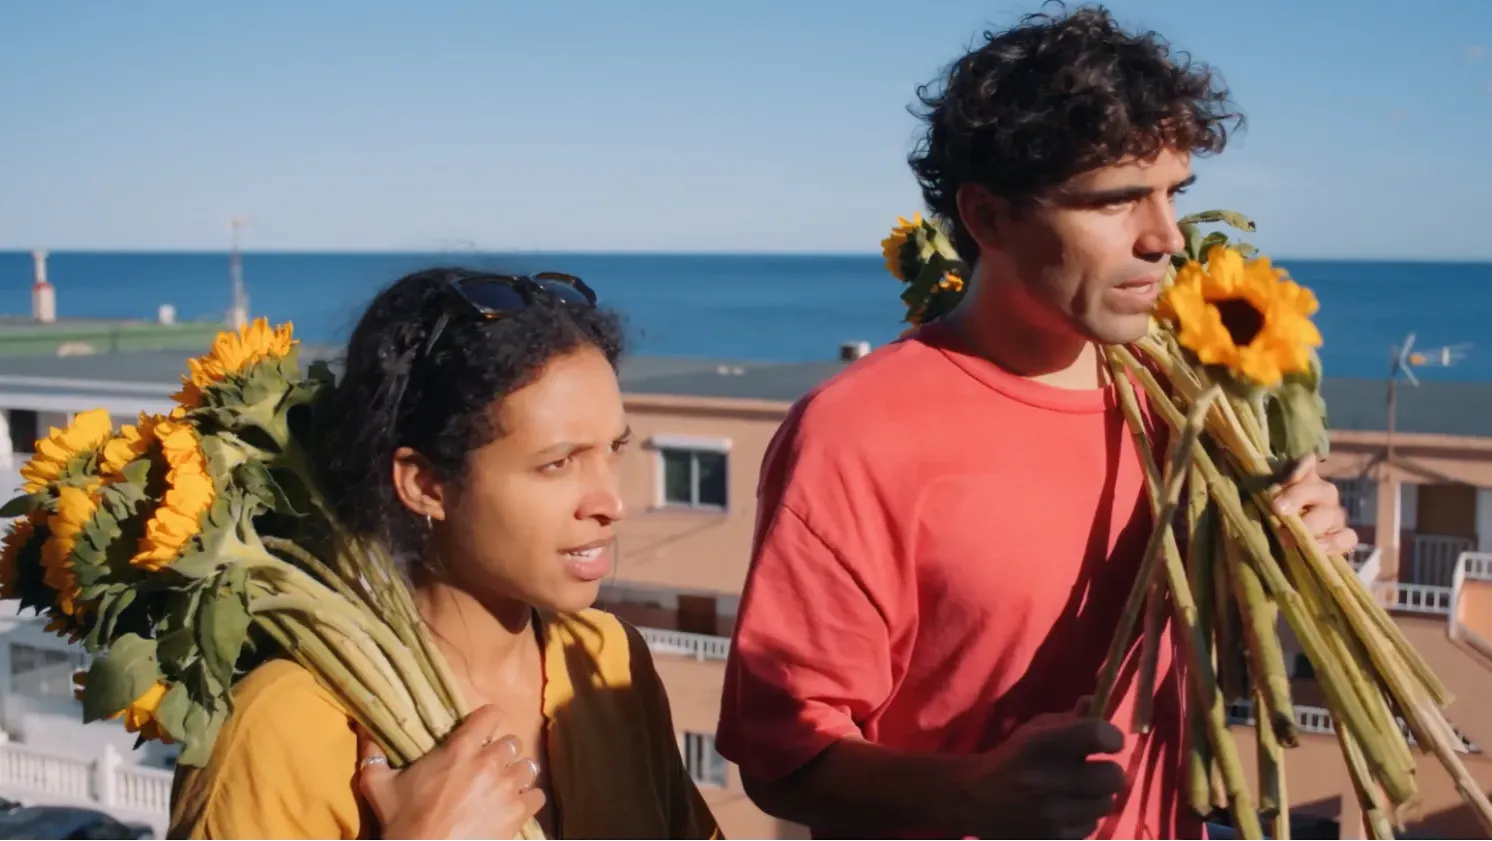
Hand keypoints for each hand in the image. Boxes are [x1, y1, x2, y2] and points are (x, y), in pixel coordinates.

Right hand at [357, 705, 545, 840]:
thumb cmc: (403, 821)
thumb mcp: (379, 785)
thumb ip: (374, 756)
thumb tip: (364, 729)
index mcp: (461, 748)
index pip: (491, 714)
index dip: (487, 720)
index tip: (481, 730)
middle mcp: (490, 761)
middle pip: (512, 742)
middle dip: (501, 752)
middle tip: (487, 766)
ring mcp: (508, 787)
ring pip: (527, 767)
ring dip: (516, 774)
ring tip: (503, 786)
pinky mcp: (518, 813)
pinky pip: (536, 796)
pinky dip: (527, 800)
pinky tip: (513, 806)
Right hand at [955, 698, 1126, 838]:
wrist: (974, 798)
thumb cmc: (1012, 757)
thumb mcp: (1034, 730)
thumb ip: (1069, 719)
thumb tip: (1097, 702)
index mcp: (1041, 743)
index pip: (1097, 734)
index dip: (1111, 737)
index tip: (1109, 742)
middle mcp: (1047, 778)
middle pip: (1113, 776)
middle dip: (1108, 772)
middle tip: (1095, 771)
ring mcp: (1051, 813)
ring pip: (1105, 803)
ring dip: (1096, 796)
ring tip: (1078, 792)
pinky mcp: (1053, 837)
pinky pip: (1091, 826)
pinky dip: (1082, 818)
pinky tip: (1066, 810)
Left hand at [1271, 454, 1358, 555]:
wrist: (1277, 549)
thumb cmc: (1266, 522)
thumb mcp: (1260, 505)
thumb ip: (1264, 494)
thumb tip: (1269, 490)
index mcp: (1302, 481)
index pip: (1308, 465)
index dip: (1300, 467)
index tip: (1285, 477)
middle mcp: (1323, 495)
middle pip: (1324, 490)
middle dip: (1299, 498)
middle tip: (1278, 509)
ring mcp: (1335, 516)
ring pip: (1335, 514)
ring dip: (1312, 525)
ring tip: (1288, 537)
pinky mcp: (1343, 538)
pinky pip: (1347, 537)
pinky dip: (1333, 543)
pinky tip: (1316, 548)